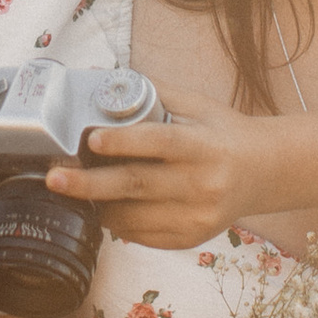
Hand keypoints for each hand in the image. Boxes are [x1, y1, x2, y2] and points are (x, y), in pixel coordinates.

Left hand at [44, 108, 270, 250]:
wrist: (262, 172)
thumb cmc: (221, 133)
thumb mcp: (195, 105)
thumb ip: (151, 92)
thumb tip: (100, 79)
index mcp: (204, 146)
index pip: (159, 143)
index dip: (124, 142)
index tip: (92, 139)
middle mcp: (202, 184)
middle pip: (136, 185)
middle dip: (89, 183)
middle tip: (55, 178)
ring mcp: (196, 217)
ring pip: (132, 217)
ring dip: (97, 204)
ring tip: (73, 190)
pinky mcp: (190, 238)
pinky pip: (141, 235)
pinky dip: (116, 222)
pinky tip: (105, 206)